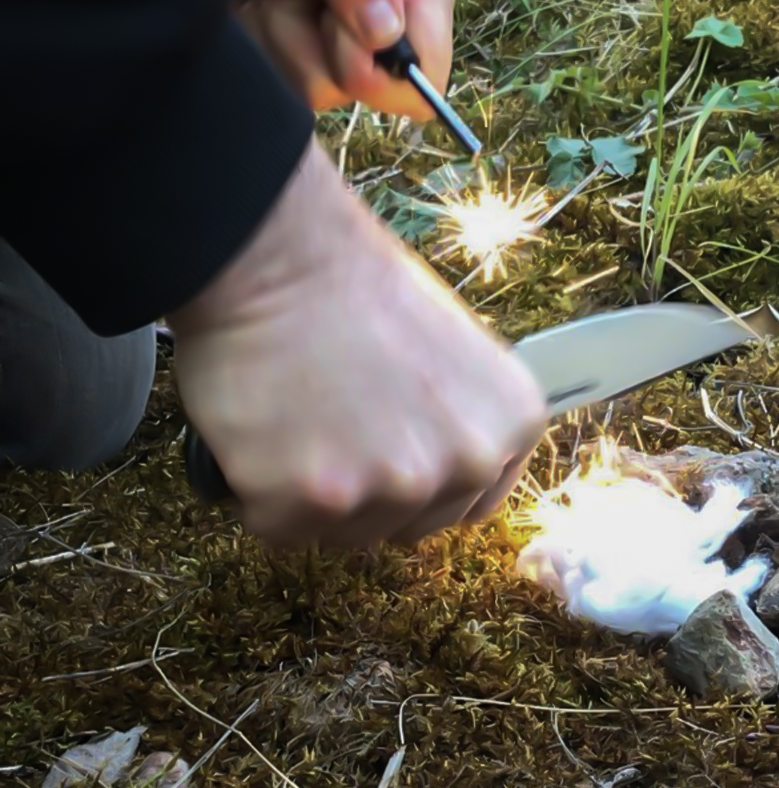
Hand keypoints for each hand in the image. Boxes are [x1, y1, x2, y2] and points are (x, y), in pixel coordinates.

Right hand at [167, 138, 547, 549]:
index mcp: (511, 424)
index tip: (385, 442)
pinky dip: (259, 489)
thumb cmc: (356, 287)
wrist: (278, 253)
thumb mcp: (453, 353)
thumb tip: (431, 476)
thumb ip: (459, 423)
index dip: (417, 476)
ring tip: (297, 415)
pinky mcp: (312, 500)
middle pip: (407, 527)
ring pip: (343, 534)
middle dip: (365, 490)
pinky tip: (263, 427)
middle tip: (330, 418)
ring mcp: (392, 486)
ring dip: (311, 493)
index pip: (469, 504)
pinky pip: (278, 525)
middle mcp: (467, 463)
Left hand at [194, 0, 455, 117]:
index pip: (424, 76)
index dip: (373, 67)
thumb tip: (386, 32)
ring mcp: (355, 49)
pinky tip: (262, 3)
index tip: (330, 15)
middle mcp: (398, 27)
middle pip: (369, 92)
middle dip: (314, 47)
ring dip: (280, 41)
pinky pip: (288, 85)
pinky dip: (263, 46)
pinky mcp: (315, 60)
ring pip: (320, 90)